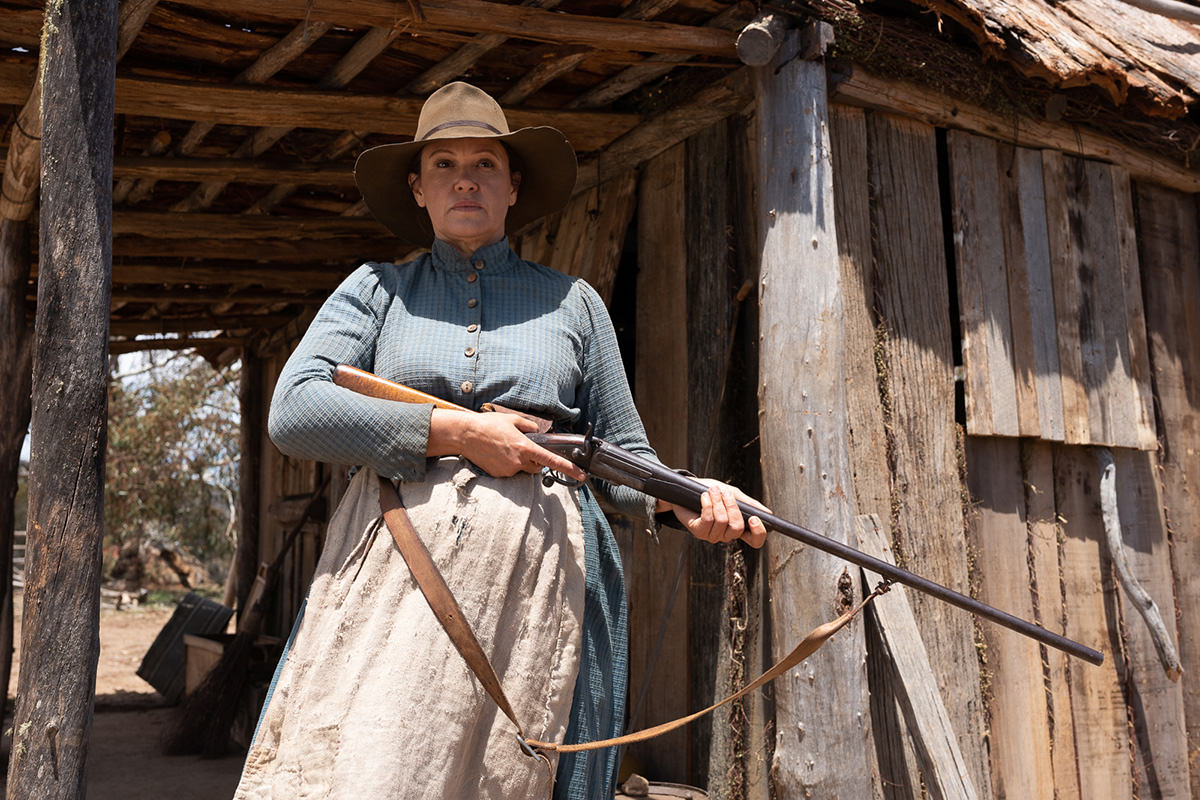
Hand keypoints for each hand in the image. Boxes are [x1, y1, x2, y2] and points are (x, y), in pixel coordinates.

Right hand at [428, 408, 585, 481]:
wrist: (466, 435)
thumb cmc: (489, 425)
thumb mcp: (513, 420)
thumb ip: (529, 427)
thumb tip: (536, 433)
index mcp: (525, 447)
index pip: (551, 460)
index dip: (569, 468)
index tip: (581, 475)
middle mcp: (518, 461)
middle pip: (537, 467)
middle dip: (536, 460)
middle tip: (523, 447)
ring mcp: (508, 470)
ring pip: (523, 470)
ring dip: (521, 462)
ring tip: (505, 448)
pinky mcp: (498, 476)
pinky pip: (510, 472)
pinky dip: (508, 465)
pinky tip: (497, 454)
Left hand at [660, 480, 767, 548]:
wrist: (687, 489)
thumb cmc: (711, 492)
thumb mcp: (733, 494)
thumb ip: (749, 505)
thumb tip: (768, 513)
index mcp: (738, 528)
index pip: (754, 541)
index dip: (758, 533)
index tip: (754, 518)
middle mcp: (726, 535)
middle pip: (737, 528)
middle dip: (732, 506)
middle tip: (724, 493)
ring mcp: (712, 535)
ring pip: (722, 521)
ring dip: (717, 501)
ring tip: (712, 491)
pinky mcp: (698, 532)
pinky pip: (708, 520)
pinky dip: (707, 504)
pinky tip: (704, 497)